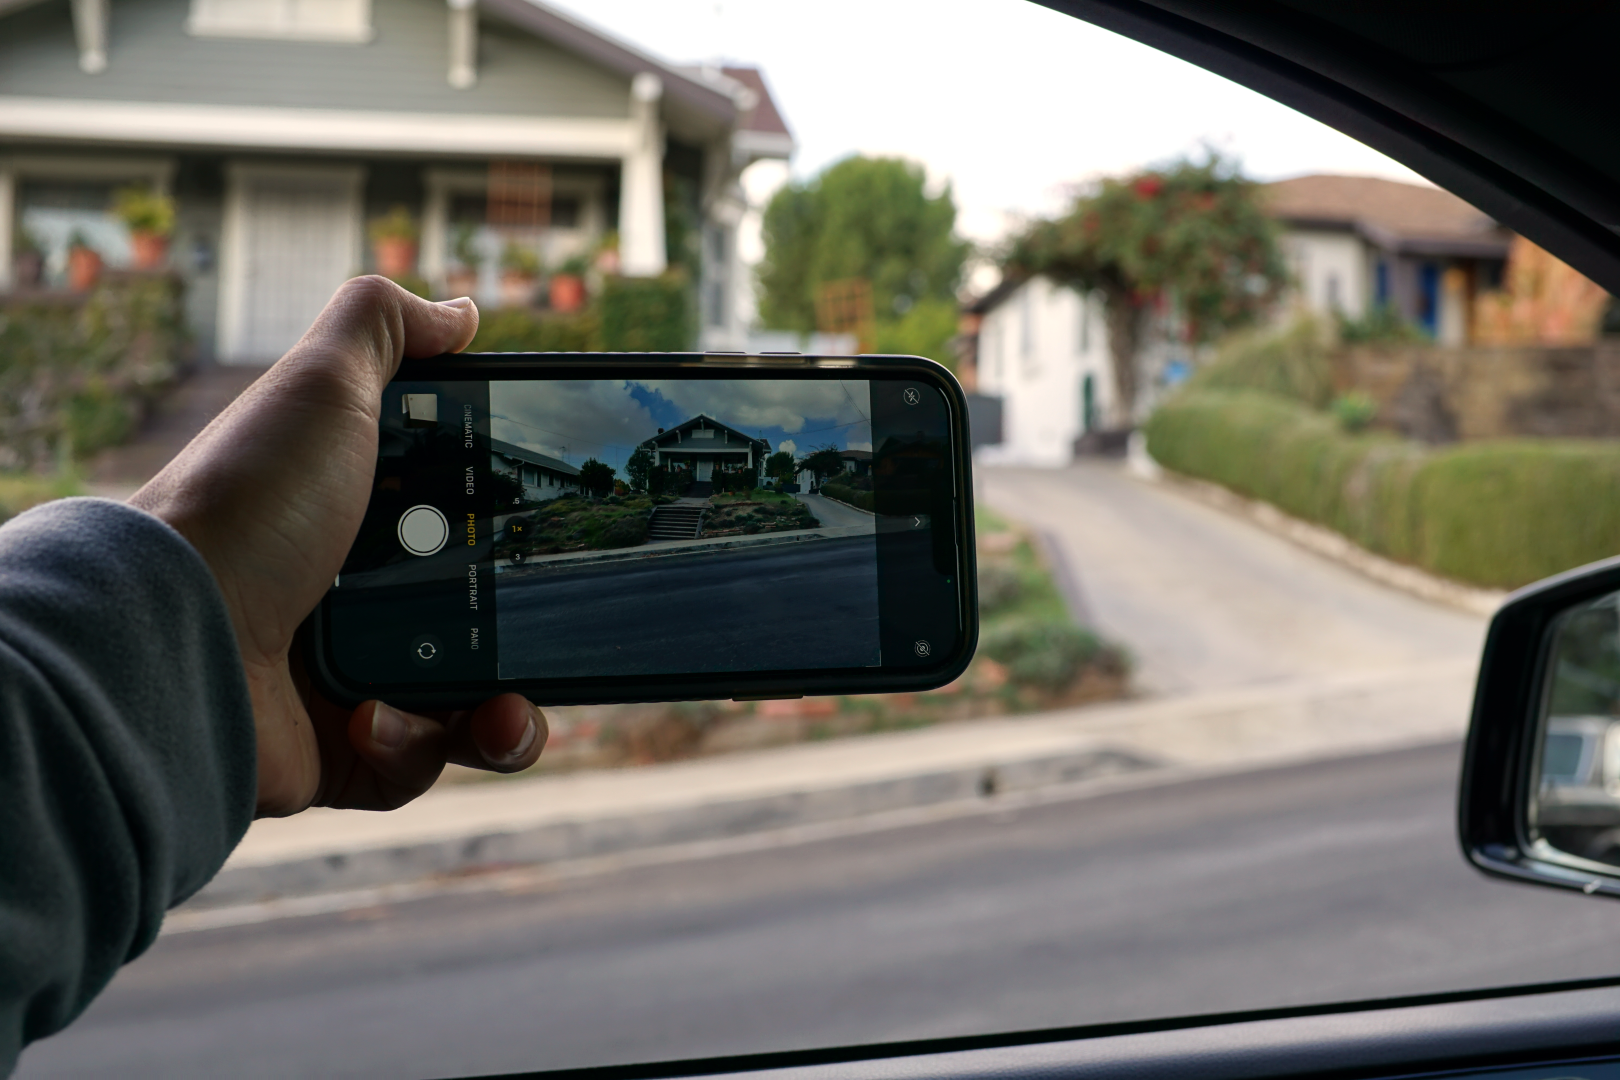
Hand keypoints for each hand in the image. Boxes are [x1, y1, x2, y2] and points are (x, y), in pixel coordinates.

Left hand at [130, 277, 546, 816]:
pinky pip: (418, 763)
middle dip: (534, 629)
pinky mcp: (338, 754)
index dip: (519, 523)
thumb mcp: (324, 384)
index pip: (467, 516)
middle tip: (559, 631)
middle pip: (488, 616)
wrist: (170, 638)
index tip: (561, 528)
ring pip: (471, 706)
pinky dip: (418, 746)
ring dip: (504, 718)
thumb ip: (388, 328)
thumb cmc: (250, 506)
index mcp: (360, 514)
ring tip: (502, 711)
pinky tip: (381, 719)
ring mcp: (350, 676)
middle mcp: (357, 594)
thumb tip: (461, 310)